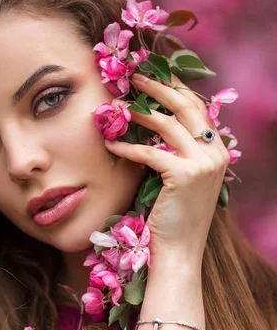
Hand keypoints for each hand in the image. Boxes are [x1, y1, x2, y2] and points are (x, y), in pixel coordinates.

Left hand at [105, 74, 229, 263]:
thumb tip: (155, 126)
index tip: (154, 76)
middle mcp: (216, 153)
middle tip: (135, 78)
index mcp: (218, 152)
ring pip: (168, 124)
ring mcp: (204, 163)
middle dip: (159, 87)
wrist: (180, 253)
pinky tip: (110, 144)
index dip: (175, 89)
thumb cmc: (175, 220)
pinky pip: (150, 153)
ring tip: (117, 105)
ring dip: (139, 112)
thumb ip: (178, 153)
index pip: (198, 109)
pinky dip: (127, 147)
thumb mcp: (183, 180)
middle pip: (187, 106)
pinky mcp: (185, 175)